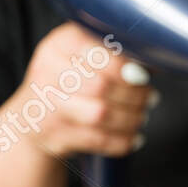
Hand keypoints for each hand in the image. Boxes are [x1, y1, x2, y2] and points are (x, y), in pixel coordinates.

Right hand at [19, 23, 156, 159]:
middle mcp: (47, 73)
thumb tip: (156, 60)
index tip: (143, 75)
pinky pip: (97, 140)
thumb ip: (114, 53)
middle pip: (101, 85)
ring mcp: (48, 107)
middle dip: (134, 94)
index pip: (94, 52)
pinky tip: (134, 137)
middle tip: (150, 97)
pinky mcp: (54, 135)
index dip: (122, 66)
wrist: (31, 119)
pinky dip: (122, 140)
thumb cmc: (67, 82)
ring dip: (131, 117)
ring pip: (100, 114)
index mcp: (58, 46)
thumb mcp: (82, 55)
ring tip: (142, 115)